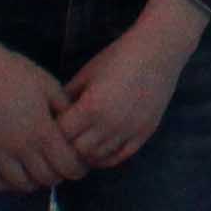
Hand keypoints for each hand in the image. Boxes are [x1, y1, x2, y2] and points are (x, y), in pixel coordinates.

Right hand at [0, 33, 85, 193]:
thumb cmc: (15, 72)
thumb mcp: (48, 86)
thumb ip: (65, 109)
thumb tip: (77, 128)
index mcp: (42, 131)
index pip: (68, 166)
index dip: (78, 169)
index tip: (80, 164)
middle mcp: (20, 148)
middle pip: (47, 179)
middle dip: (59, 175)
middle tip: (61, 165)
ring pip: (22, 185)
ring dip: (35, 182)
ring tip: (39, 169)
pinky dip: (8, 184)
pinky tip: (15, 172)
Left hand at [55, 3, 198, 168]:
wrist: (158, 52)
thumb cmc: (118, 57)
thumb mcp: (87, 73)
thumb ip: (68, 96)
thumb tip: (52, 114)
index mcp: (91, 107)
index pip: (61, 134)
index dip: (53, 132)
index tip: (52, 126)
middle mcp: (109, 124)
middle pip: (76, 151)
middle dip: (67, 145)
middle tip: (64, 137)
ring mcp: (128, 132)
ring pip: (96, 158)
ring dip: (85, 153)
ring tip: (81, 142)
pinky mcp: (143, 134)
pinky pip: (119, 157)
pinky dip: (105, 157)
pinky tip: (99, 147)